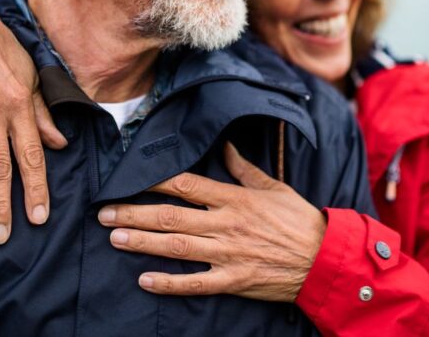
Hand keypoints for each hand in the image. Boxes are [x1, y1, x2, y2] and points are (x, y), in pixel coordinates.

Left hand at [97, 142, 325, 301]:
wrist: (324, 258)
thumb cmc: (299, 219)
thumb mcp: (273, 186)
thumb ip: (244, 168)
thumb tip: (224, 145)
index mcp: (235, 198)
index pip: (186, 185)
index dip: (154, 181)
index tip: (129, 178)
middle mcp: (226, 224)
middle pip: (171, 216)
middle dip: (134, 214)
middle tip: (104, 214)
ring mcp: (228, 253)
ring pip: (177, 247)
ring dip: (142, 243)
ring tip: (115, 238)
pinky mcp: (234, 279)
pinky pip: (196, 283)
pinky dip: (169, 283)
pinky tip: (145, 280)